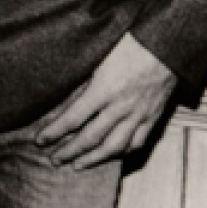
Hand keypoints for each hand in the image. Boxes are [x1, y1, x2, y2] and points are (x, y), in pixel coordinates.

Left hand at [34, 34, 177, 169]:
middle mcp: (120, 107)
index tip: (39, 140)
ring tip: (76, 165)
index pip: (72, 118)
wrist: (167, 43)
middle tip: (53, 159)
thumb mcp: (98, 54)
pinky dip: (121, 153)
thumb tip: (59, 89)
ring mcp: (139, 115)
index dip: (54, 132)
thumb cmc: (129, 41)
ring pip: (113, 147)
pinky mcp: (153, 117)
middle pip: (90, 138)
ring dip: (93, 159)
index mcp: (103, 89)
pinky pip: (137, 142)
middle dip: (68, 151)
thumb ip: (82, 76)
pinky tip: (109, 156)